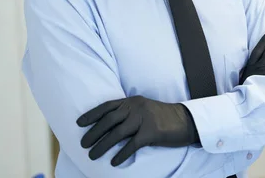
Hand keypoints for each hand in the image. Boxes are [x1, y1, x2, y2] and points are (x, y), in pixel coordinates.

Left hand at [77, 96, 198, 166]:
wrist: (185, 121)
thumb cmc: (162, 117)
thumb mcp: (144, 109)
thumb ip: (128, 113)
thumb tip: (108, 126)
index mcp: (132, 101)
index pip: (107, 106)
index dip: (92, 114)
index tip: (79, 123)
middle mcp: (136, 108)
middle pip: (109, 120)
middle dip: (93, 132)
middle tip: (83, 144)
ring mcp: (144, 119)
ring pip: (117, 133)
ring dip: (102, 145)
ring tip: (92, 155)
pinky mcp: (152, 132)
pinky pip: (132, 145)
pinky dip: (121, 154)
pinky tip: (114, 162)